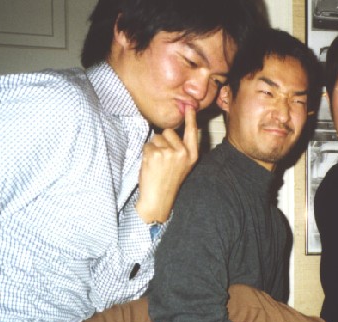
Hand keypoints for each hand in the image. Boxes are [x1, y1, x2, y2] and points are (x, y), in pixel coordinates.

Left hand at [135, 106, 199, 223]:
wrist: (158, 199)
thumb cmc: (168, 182)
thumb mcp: (181, 165)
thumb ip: (180, 149)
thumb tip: (169, 132)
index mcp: (192, 155)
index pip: (192, 132)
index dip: (191, 118)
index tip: (190, 105)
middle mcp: (183, 152)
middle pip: (168, 132)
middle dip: (162, 142)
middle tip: (163, 160)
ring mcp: (170, 153)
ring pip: (156, 138)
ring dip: (153, 149)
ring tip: (156, 165)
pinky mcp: (156, 154)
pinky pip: (147, 145)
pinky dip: (145, 154)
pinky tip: (150, 167)